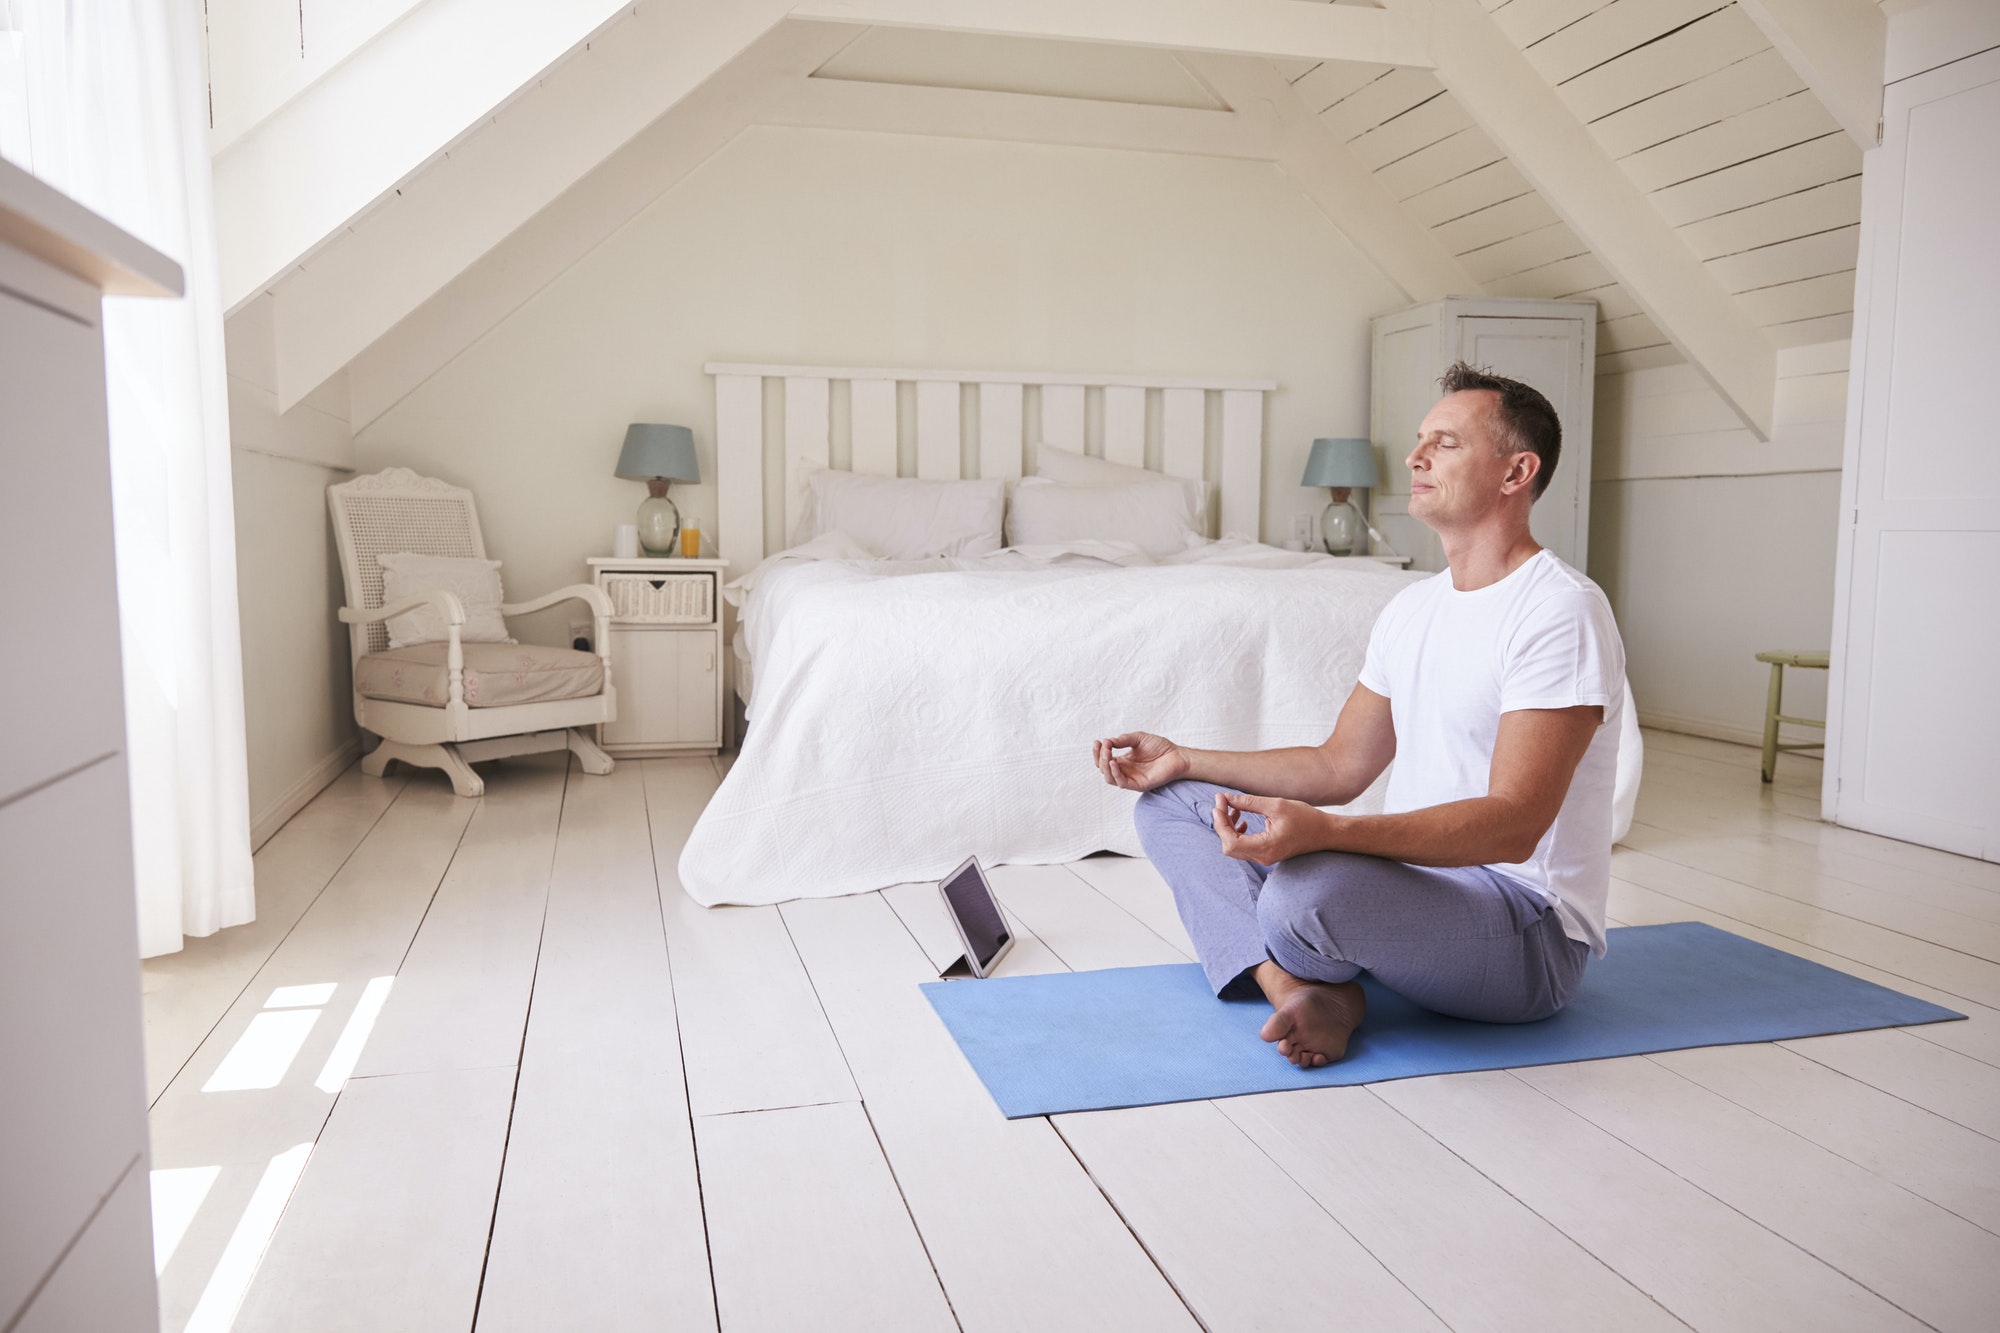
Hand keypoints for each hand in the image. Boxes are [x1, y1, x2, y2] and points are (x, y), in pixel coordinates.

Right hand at [1093, 732, 1190, 792]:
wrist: (1177, 755)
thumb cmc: (1160, 747)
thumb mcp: (1139, 738)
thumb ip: (1124, 740)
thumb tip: (1108, 741)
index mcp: (1123, 761)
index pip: (1104, 759)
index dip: (1098, 752)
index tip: (1098, 741)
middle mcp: (1125, 771)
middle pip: (1103, 769)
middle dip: (1100, 757)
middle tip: (1104, 746)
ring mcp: (1131, 778)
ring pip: (1109, 778)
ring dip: (1105, 766)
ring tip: (1107, 754)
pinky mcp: (1138, 785)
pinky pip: (1122, 783)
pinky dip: (1115, 774)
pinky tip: (1114, 763)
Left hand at [1213, 792, 1331, 865]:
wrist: (1325, 833)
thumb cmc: (1305, 818)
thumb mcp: (1276, 805)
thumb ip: (1249, 802)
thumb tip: (1226, 798)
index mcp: (1266, 847)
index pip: (1230, 842)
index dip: (1220, 822)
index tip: (1219, 802)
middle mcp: (1263, 857)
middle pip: (1228, 846)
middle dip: (1221, 823)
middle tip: (1223, 802)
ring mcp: (1264, 858)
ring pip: (1234, 847)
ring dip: (1228, 827)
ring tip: (1233, 808)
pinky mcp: (1266, 854)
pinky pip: (1244, 847)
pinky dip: (1237, 833)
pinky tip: (1243, 820)